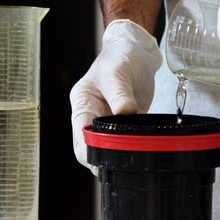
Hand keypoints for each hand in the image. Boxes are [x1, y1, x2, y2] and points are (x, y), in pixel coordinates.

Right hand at [69, 19, 161, 172]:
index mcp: (83, 103)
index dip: (89, 149)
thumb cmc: (120, 57)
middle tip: (119, 168)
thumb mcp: (117, 73)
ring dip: (115, 156)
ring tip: (128, 165)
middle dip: (100, 159)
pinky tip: (139, 155)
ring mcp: (108, 121)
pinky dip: (129, 149)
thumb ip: (120, 94)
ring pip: (106, 147)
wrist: (137, 52)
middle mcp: (92, 115)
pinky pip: (124, 141)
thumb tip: (125, 113)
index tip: (103, 159)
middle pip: (89, 146)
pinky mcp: (125, 124)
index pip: (80, 133)